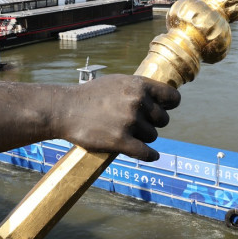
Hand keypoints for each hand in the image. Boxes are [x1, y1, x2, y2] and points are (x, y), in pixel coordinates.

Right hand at [52, 74, 179, 160]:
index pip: (172, 98)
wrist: (64, 109)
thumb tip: (160, 97)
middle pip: (163, 120)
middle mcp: (137, 102)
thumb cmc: (90, 95)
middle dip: (153, 123)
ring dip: (143, 138)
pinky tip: (151, 156)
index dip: (170, 105)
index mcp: (138, 85)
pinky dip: (150, 156)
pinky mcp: (120, 141)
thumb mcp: (116, 82)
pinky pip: (145, 153)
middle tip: (137, 124)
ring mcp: (129, 122)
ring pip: (152, 136)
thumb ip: (138, 88)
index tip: (165, 110)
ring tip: (126, 133)